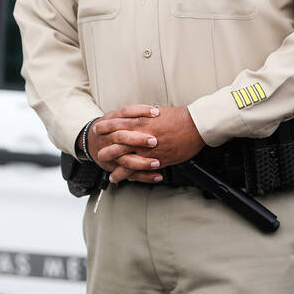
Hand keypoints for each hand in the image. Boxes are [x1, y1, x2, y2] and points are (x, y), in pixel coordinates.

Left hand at [91, 105, 205, 183]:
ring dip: (118, 170)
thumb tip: (137, 116)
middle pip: (118, 145)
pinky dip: (135, 176)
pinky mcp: (159, 159)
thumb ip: (145, 116)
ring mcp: (149, 150)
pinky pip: (143, 170)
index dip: (106, 127)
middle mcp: (142, 136)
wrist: (196, 124)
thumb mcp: (158, 112)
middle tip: (98, 154)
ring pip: (128, 162)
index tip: (98, 128)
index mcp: (141, 121)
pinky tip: (130, 180)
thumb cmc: (179, 117)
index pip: (117, 124)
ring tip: (112, 176)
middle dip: (107, 150)